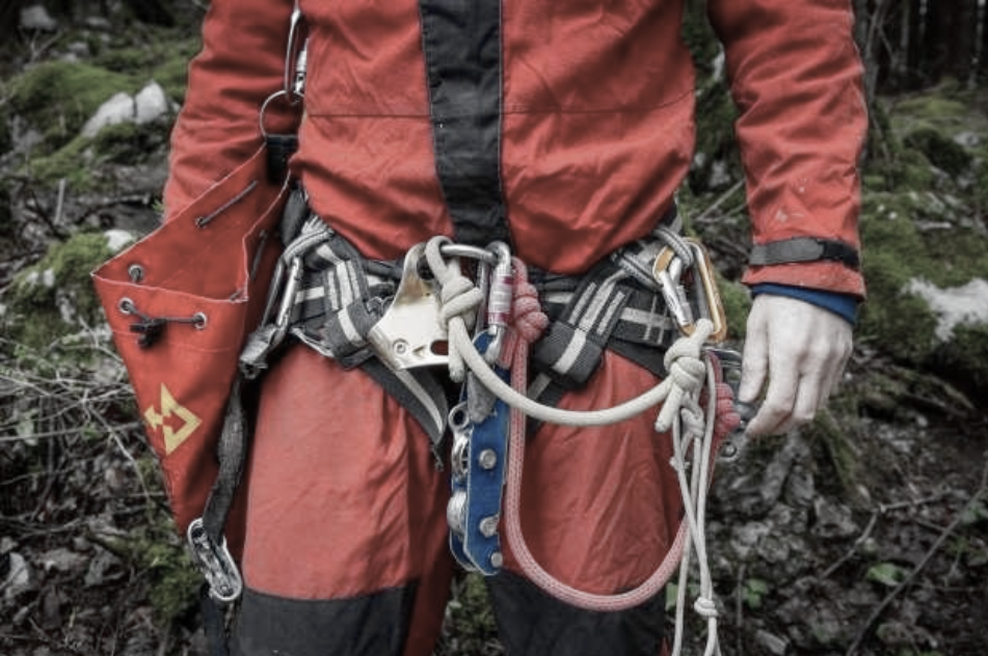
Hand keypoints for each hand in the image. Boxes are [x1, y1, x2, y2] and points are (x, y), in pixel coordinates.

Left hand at [739, 294, 852, 435]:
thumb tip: (747, 398)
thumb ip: (754, 367)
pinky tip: (795, 392)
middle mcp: (816, 361)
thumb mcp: (757, 329)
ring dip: (797, 415)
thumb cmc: (779, 297)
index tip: (752, 429)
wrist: (814, 271)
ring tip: (776, 412)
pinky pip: (829, 388)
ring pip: (818, 405)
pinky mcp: (844, 355)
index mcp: (790, 354)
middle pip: (803, 414)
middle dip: (781, 428)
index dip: (764, 424)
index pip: (779, 405)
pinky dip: (811, 398)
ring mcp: (834, 359)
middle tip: (764, 428)